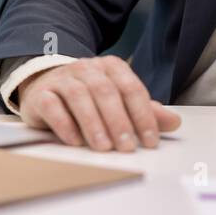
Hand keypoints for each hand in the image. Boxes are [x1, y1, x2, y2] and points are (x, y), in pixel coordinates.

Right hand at [15, 56, 181, 150]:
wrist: (45, 87)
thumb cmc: (89, 98)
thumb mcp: (119, 101)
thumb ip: (144, 111)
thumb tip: (175, 122)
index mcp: (111, 67)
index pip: (131, 88)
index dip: (143, 115)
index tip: (150, 140)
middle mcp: (86, 68)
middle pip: (105, 91)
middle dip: (119, 121)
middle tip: (127, 147)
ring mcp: (62, 78)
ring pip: (79, 96)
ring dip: (93, 123)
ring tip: (103, 147)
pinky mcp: (41, 93)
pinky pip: (52, 105)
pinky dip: (64, 123)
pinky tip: (75, 141)